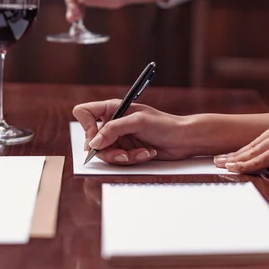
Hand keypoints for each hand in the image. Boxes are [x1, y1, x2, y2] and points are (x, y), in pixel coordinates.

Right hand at [73, 100, 192, 164]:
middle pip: (93, 140)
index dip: (87, 127)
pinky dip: (132, 159)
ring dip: (123, 156)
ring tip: (141, 153)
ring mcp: (119, 137)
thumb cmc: (164, 124)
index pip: (84, 113)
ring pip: (106, 153)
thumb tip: (94, 143)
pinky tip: (146, 153)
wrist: (183, 139)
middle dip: (109, 150)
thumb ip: (114, 130)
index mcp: (112, 108)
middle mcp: (113, 122)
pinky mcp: (126, 150)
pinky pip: (119, 160)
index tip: (98, 139)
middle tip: (123, 154)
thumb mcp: (138, 122)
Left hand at [214, 111, 268, 189]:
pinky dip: (245, 166)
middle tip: (221, 159)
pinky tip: (234, 169)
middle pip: (257, 143)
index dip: (246, 148)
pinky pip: (260, 160)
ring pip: (255, 151)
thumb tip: (263, 154)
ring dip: (237, 160)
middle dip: (237, 153)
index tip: (232, 154)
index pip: (263, 137)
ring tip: (223, 165)